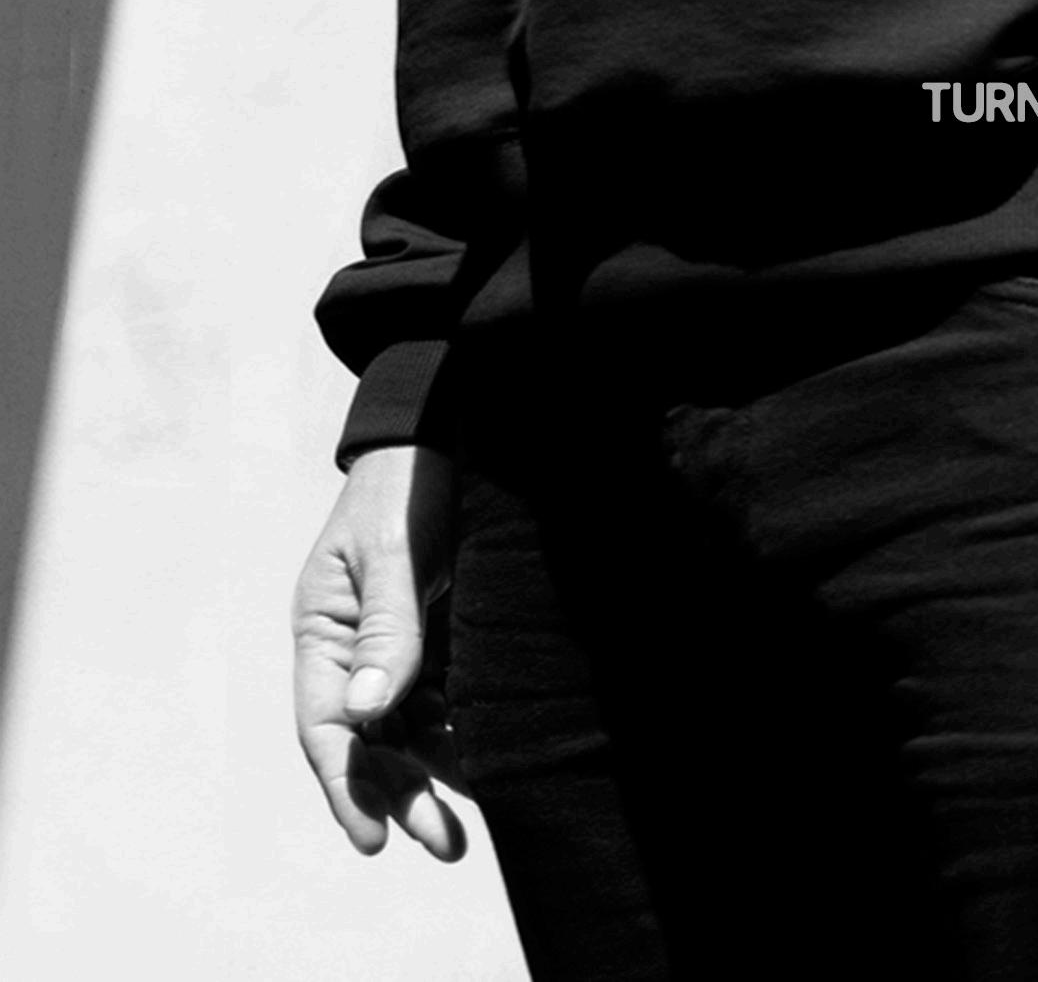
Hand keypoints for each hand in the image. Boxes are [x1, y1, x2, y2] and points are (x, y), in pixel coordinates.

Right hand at [290, 443, 467, 861]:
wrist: (446, 425)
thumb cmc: (409, 481)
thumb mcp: (394, 551)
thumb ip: (385, 627)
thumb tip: (365, 711)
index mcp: (321, 630)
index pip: (325, 727)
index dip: (348, 788)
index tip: (376, 839)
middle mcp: (351, 648)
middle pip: (370, 740)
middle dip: (402, 795)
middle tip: (446, 843)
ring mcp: (394, 642)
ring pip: (407, 728)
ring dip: (433, 772)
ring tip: (468, 822)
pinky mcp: (436, 631)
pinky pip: (440, 697)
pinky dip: (457, 731)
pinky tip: (485, 757)